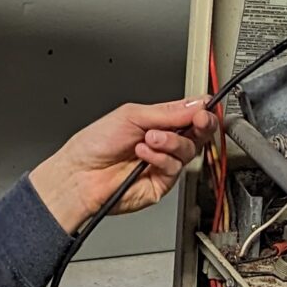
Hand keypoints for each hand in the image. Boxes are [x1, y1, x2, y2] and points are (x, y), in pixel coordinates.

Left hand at [31, 96, 214, 231]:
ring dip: (171, 142)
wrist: (80, 174)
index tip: (205, 108)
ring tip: (148, 140)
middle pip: (198, 133)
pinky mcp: (161, 183)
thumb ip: (168, 111)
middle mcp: (163, 142)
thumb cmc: (94, 144)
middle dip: (200, 124)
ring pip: (189, 150)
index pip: (190, 113)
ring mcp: (163, 163)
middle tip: (198, 120)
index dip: (202, 110)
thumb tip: (196, 104)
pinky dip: (160, 158)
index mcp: (157, 122)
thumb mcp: (132, 116)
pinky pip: (175, 168)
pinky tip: (143, 155)